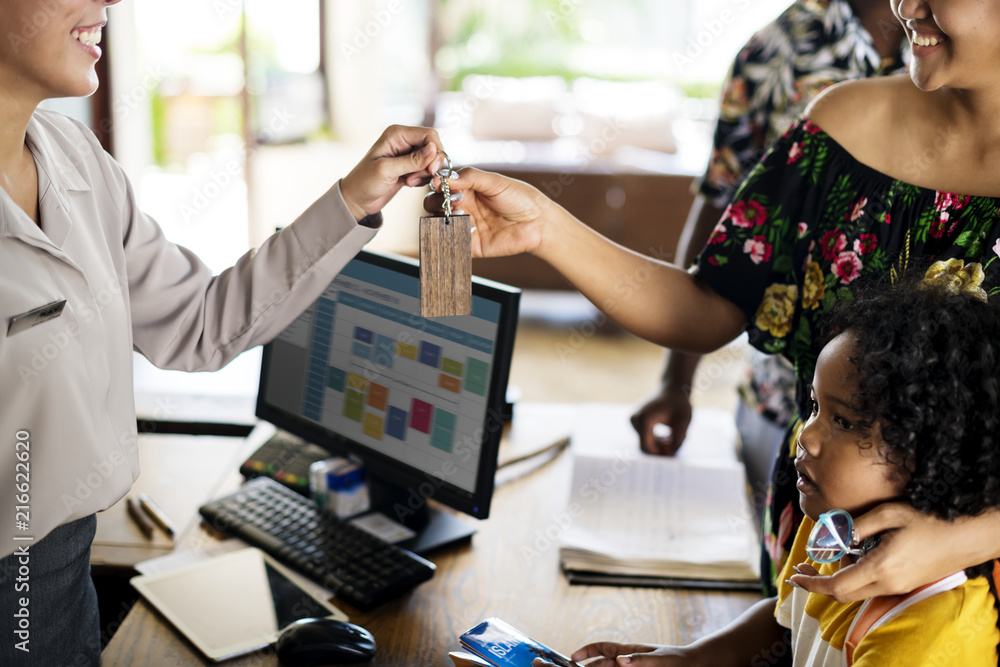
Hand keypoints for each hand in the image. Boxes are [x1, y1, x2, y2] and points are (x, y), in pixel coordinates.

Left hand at [340, 125, 444, 220]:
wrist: (356, 199)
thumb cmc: (364, 182)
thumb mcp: (387, 170)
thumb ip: (412, 160)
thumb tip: (434, 150)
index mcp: (397, 134)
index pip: (429, 134)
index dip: (435, 151)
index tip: (432, 169)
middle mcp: (404, 140)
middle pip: (433, 147)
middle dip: (430, 165)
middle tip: (415, 178)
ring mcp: (407, 154)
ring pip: (431, 160)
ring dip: (424, 174)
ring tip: (408, 182)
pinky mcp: (409, 167)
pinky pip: (426, 170)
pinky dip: (422, 178)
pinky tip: (407, 183)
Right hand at [423, 167, 559, 257]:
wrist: (538, 224)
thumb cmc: (521, 199)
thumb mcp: (496, 182)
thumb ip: (470, 177)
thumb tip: (444, 178)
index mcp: (468, 189)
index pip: (442, 185)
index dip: (437, 184)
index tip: (439, 184)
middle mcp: (464, 206)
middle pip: (435, 203)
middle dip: (437, 201)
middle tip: (452, 202)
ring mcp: (466, 226)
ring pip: (439, 223)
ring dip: (440, 218)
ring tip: (456, 215)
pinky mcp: (471, 245)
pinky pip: (452, 243)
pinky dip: (447, 238)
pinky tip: (456, 231)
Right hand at [566, 641, 698, 666]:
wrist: (694, 665)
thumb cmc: (678, 659)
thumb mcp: (661, 659)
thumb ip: (640, 660)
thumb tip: (620, 660)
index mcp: (629, 650)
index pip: (602, 648)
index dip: (586, 651)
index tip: (572, 657)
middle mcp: (626, 661)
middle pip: (600, 664)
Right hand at [630, 386, 691, 455]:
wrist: (673, 390)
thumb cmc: (680, 404)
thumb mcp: (684, 422)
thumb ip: (678, 439)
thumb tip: (670, 455)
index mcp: (644, 419)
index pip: (646, 447)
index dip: (660, 454)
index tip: (674, 452)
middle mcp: (634, 419)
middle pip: (645, 446)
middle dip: (660, 450)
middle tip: (675, 444)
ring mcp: (632, 420)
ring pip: (644, 444)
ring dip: (659, 445)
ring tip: (673, 437)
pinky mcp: (634, 421)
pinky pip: (643, 438)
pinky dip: (655, 441)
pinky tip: (667, 435)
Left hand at [789, 502, 999, 601]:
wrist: (968, 536)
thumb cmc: (930, 520)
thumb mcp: (889, 513)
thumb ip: (858, 525)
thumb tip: (833, 534)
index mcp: (881, 568)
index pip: (836, 586)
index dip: (811, 585)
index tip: (794, 578)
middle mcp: (888, 583)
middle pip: (843, 594)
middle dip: (818, 584)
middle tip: (801, 570)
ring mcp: (898, 587)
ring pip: (857, 591)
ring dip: (836, 579)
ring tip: (824, 559)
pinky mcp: (905, 584)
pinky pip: (871, 586)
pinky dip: (854, 576)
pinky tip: (850, 558)